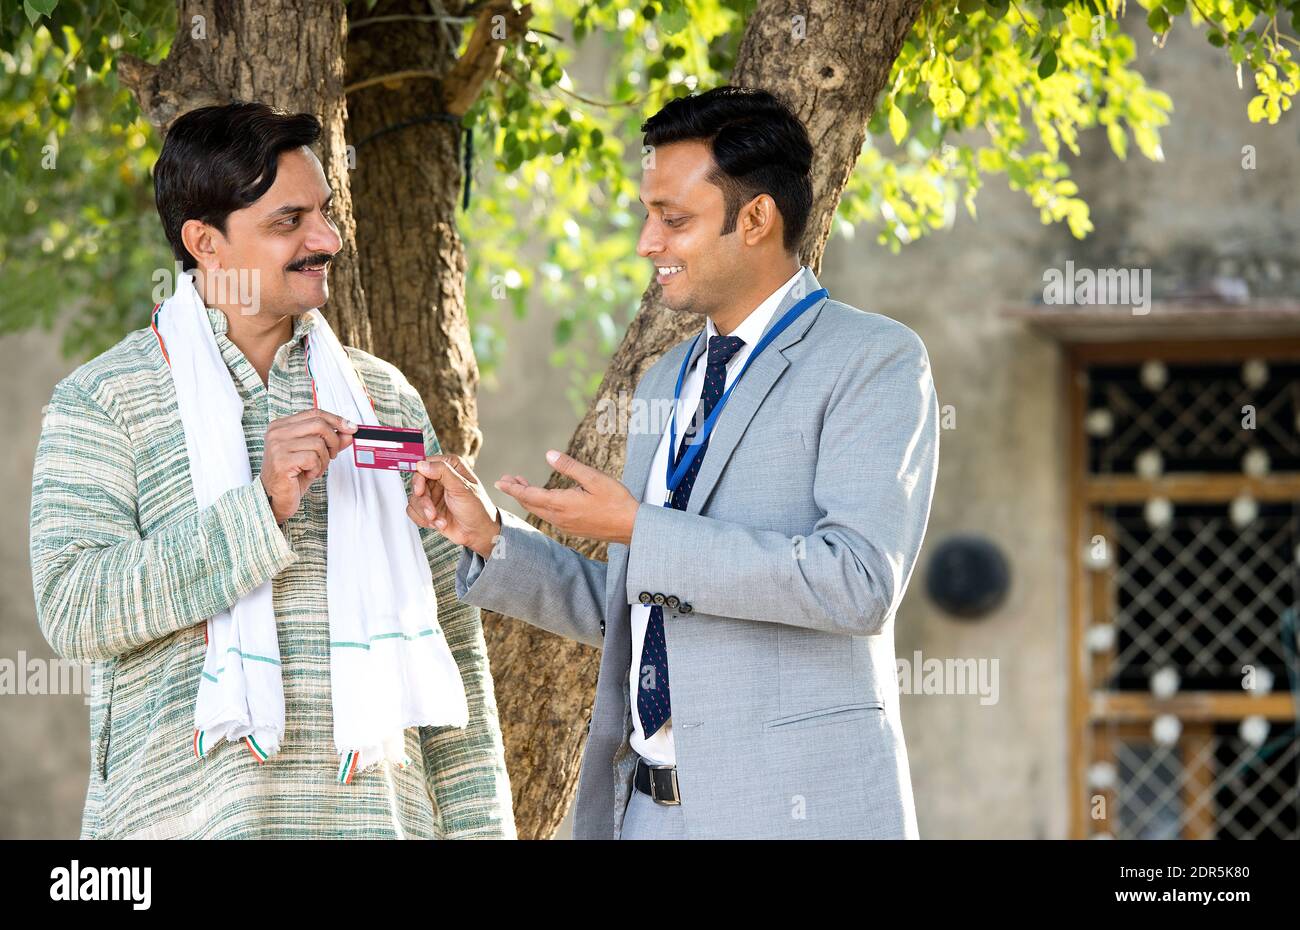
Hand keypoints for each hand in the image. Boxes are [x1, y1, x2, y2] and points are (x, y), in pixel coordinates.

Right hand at [258, 408, 356, 523]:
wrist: (275, 498)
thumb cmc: (292, 476)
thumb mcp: (315, 455)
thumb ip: (330, 441)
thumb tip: (349, 431)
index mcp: (282, 426)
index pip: (315, 413)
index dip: (336, 420)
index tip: (351, 428)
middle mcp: (277, 432)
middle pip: (319, 424)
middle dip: (333, 441)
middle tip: (332, 455)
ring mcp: (277, 446)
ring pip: (318, 443)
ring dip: (324, 460)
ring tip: (314, 468)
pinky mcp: (281, 461)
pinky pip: (312, 458)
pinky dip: (317, 468)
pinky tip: (308, 474)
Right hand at [411, 454, 500, 557]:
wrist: (478, 533)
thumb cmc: (477, 509)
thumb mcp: (462, 488)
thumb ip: (443, 472)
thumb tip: (423, 464)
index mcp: (451, 467)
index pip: (425, 464)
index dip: (419, 478)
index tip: (420, 490)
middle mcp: (440, 478)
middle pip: (416, 483)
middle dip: (423, 501)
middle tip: (431, 511)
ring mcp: (433, 494)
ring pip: (413, 499)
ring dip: (424, 512)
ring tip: (437, 519)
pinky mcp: (428, 508)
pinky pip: (413, 511)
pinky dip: (423, 519)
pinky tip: (437, 522)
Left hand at [495, 450, 637, 545]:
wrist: (631, 527)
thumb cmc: (616, 500)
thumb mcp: (594, 478)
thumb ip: (570, 467)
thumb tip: (548, 454)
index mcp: (563, 504)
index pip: (530, 495)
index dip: (513, 488)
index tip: (500, 481)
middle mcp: (560, 517)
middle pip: (531, 504)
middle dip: (517, 492)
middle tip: (507, 480)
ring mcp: (566, 525)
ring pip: (540, 511)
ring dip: (529, 498)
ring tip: (522, 485)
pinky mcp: (573, 528)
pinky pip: (550, 516)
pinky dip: (540, 505)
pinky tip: (545, 499)